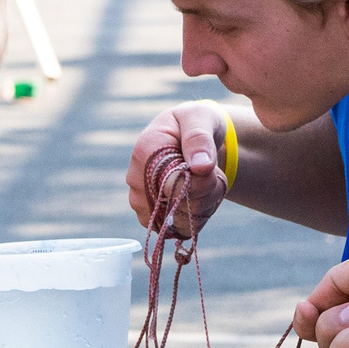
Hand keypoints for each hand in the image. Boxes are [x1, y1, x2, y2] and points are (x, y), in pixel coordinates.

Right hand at [128, 102, 229, 235]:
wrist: (190, 137)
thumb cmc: (194, 123)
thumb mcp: (200, 118)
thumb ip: (199, 138)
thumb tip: (201, 166)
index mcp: (145, 150)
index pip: (171, 183)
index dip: (199, 182)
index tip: (210, 168)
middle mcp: (136, 179)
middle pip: (176, 205)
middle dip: (204, 193)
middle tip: (212, 173)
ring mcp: (141, 201)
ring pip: (178, 220)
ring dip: (203, 204)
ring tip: (205, 180)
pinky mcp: (151, 216)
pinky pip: (178, 229)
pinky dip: (197, 216)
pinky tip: (200, 195)